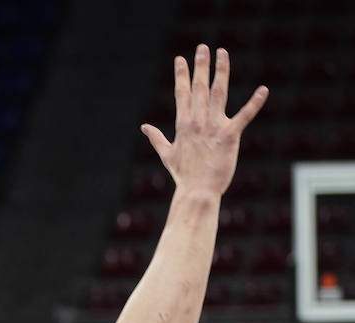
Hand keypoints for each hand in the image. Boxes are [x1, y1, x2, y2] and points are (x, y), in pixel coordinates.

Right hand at [141, 46, 266, 197]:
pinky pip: (245, 116)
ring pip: (218, 93)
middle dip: (200, 66)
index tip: (181, 59)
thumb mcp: (166, 154)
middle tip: (202, 47)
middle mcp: (197, 121)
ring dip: (220, 72)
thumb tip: (144, 127)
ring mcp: (214, 127)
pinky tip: (264, 89)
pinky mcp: (230, 136)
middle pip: (199, 87)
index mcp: (183, 124)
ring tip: (222, 53)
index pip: (181, 93)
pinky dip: (255, 103)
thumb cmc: (183, 175)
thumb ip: (156, 138)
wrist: (197, 191)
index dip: (181, 75)